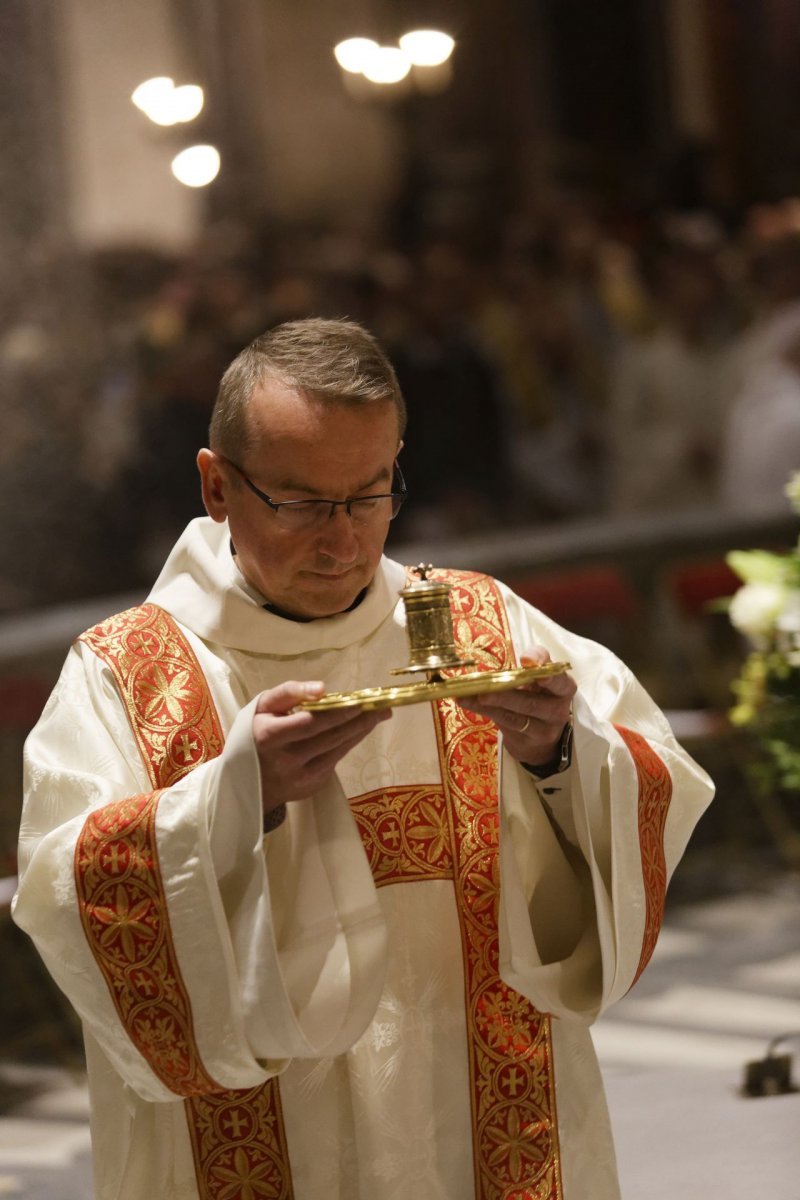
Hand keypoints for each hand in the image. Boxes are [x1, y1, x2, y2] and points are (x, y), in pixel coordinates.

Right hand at [253, 681, 390, 816]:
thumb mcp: (263, 707)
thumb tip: (321, 688)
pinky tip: (360, 730)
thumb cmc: (256, 732)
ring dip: (360, 731)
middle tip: (381, 706)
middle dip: (358, 720)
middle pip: (329, 738)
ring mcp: (300, 777)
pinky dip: (349, 743)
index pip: (309, 724)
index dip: (335, 713)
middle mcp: (285, 760)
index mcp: (269, 736)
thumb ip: (289, 693)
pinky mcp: (310, 787)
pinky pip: (335, 761)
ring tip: (379, 715)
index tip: (358, 701)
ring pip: (337, 750)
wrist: (247, 780)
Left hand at [458, 646, 575, 766]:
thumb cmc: (539, 694)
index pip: (560, 681)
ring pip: (514, 717)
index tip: (529, 665)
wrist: (540, 736)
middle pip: (531, 703)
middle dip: (505, 696)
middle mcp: (558, 711)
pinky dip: (483, 712)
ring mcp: (543, 730)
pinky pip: (503, 725)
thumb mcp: (540, 676)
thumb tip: (527, 659)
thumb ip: (536, 660)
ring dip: (488, 705)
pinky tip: (467, 702)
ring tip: (466, 696)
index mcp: (564, 689)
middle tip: (484, 691)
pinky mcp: (526, 741)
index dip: (547, 676)